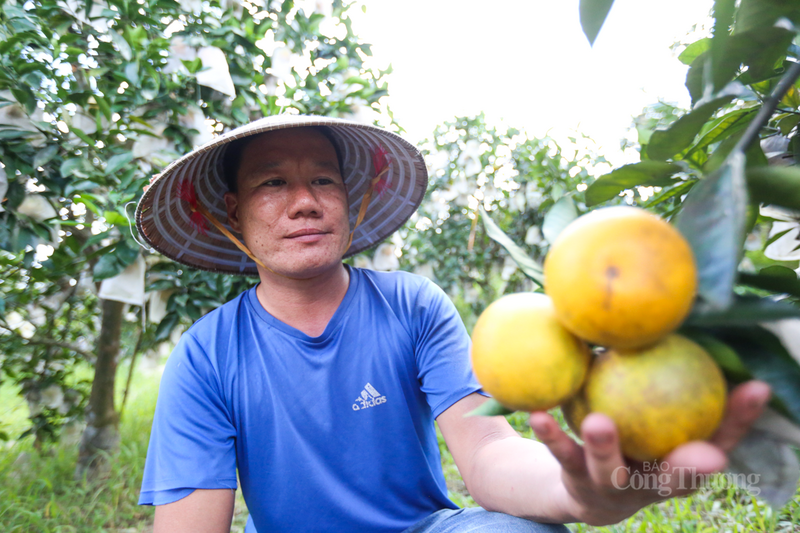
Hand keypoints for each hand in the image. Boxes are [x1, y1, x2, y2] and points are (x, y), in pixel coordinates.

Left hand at [528, 380, 770, 525]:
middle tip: (701, 452)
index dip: (740, 419)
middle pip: (677, 477)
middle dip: (690, 466)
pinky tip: (538, 414)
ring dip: (606, 448)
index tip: (755, 388)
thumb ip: (661, 371)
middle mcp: (654, 479)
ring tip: (598, 421)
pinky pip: (563, 456)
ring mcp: (614, 484)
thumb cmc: (631, 432)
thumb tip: (661, 309)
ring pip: (612, 471)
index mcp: (681, 459)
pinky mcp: (578, 481)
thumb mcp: (651, 406)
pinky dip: (552, 435)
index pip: (721, 440)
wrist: (588, 484)